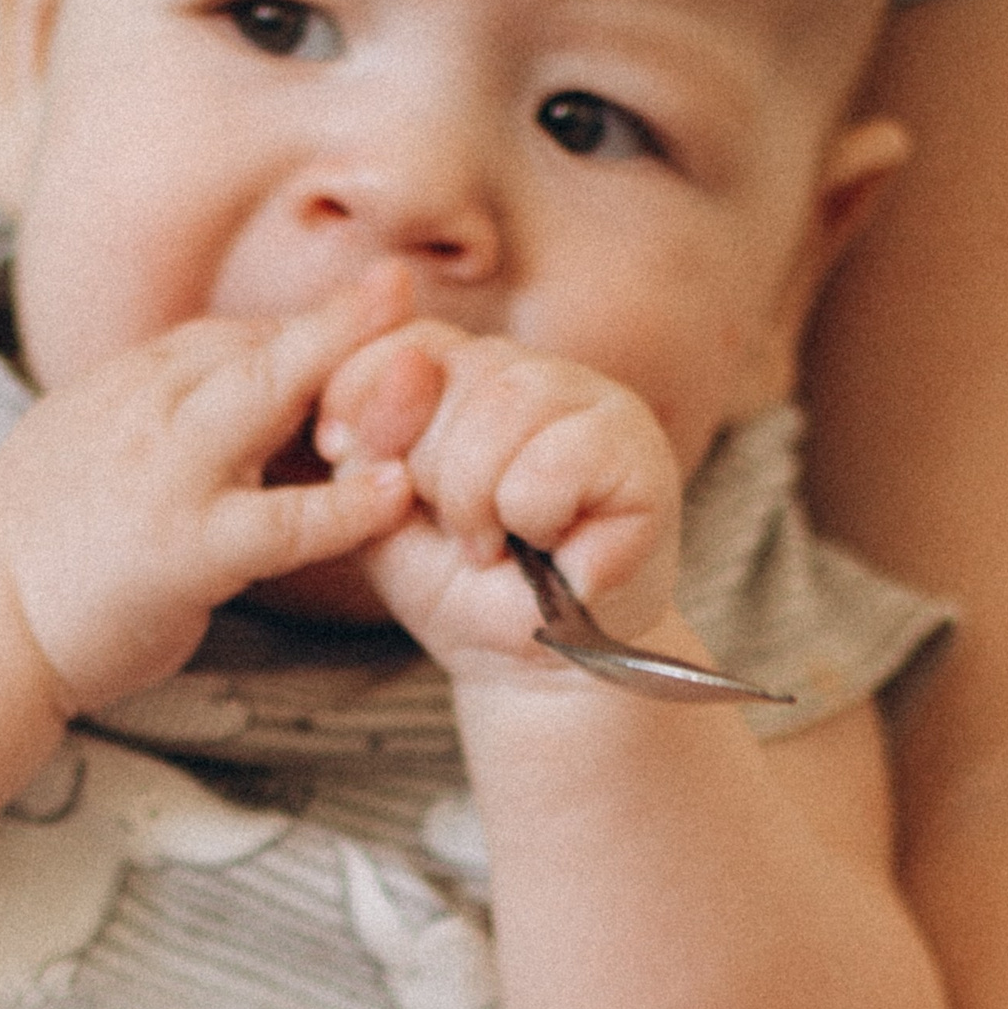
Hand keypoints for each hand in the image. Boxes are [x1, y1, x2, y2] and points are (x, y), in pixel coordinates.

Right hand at [0, 273, 415, 713]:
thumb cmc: (37, 553)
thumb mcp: (85, 450)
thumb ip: (149, 421)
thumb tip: (206, 410)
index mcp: (125, 385)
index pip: (228, 339)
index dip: (302, 336)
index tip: (365, 331)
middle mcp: (145, 409)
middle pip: (257, 346)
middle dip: (337, 315)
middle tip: (402, 284)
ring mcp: (166, 474)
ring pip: (270, 401)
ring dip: (354, 378)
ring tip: (429, 363)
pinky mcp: (184, 549)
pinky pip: (281, 519)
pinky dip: (345, 504)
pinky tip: (396, 492)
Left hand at [313, 317, 686, 687]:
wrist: (530, 665)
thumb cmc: (458, 586)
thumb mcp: (379, 509)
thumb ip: (368, 435)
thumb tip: (409, 366)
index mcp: (464, 371)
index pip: (403, 343)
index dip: (375, 417)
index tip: (389, 492)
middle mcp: (530, 369)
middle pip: (445, 374)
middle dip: (430, 479)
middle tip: (465, 536)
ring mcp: (593, 399)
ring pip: (501, 409)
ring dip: (479, 504)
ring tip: (499, 545)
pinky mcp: (639, 448)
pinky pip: (553, 464)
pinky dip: (535, 521)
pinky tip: (556, 547)